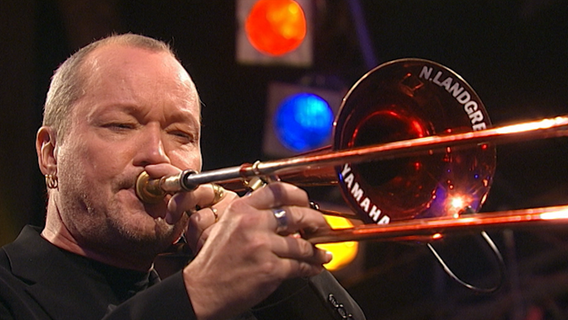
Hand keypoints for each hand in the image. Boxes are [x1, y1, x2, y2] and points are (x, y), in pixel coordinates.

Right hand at [182, 182, 332, 319]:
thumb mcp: (225, 227)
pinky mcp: (270, 269)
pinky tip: (314, 267)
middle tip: (322, 225)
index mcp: (241, 210)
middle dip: (316, 221)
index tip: (306, 201)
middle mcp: (252, 224)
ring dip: (316, 250)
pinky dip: (311, 267)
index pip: (277, 190)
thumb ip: (251, 215)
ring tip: (321, 253)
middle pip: (296, 214)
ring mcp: (262, 246)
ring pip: (302, 243)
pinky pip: (299, 265)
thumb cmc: (213, 263)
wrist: (202, 291)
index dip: (298, 194)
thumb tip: (281, 213)